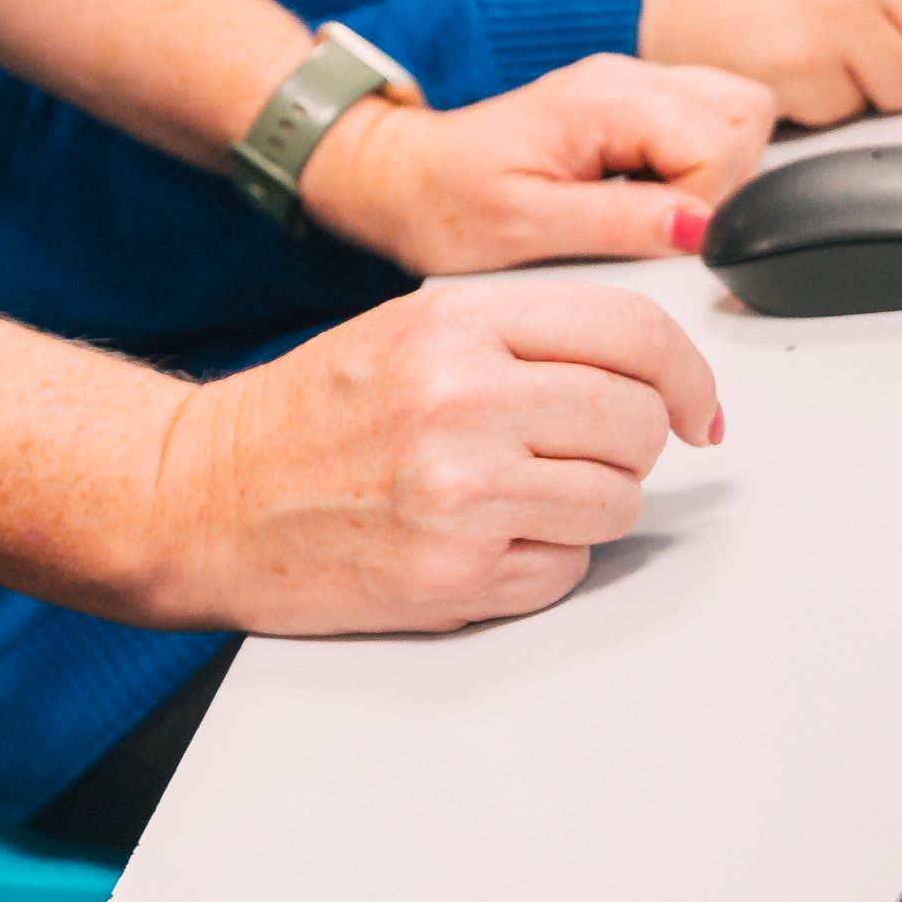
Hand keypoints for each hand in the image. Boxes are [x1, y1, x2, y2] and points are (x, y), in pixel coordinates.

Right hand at [148, 281, 725, 634]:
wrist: (203, 497)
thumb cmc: (302, 418)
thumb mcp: (408, 332)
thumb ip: (520, 339)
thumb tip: (641, 372)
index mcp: (455, 326)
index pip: (632, 334)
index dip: (688, 376)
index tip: (699, 406)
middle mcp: (463, 401)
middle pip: (639, 423)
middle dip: (632, 446)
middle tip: (584, 453)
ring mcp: (463, 492)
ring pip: (617, 502)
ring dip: (588, 506)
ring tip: (518, 495)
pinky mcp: (457, 575)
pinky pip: (567, 569)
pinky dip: (544, 560)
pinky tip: (483, 536)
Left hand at [306, 54, 772, 274]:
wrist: (403, 180)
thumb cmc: (446, 201)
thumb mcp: (525, 227)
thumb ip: (620, 222)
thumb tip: (698, 227)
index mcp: (600, 99)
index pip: (717, 141)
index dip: (705, 203)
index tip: (661, 238)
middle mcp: (623, 79)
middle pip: (744, 112)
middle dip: (725, 179)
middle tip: (662, 223)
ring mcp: (629, 88)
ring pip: (735, 112)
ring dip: (716, 169)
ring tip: (653, 209)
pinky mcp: (630, 108)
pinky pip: (704, 123)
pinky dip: (697, 164)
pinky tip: (649, 195)